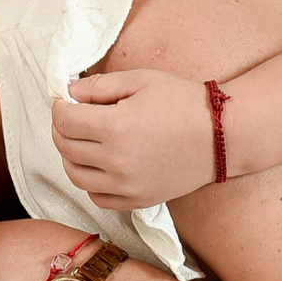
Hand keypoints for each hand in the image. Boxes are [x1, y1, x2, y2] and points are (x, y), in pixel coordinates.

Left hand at [53, 70, 217, 209]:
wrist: (222, 136)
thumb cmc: (184, 102)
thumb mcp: (141, 80)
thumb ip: (100, 86)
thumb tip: (70, 93)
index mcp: (115, 127)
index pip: (65, 121)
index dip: (59, 108)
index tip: (66, 102)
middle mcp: (116, 161)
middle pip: (65, 147)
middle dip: (61, 129)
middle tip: (71, 118)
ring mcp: (126, 185)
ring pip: (76, 176)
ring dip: (70, 157)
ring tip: (80, 142)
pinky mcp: (137, 200)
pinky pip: (97, 197)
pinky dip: (89, 182)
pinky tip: (98, 166)